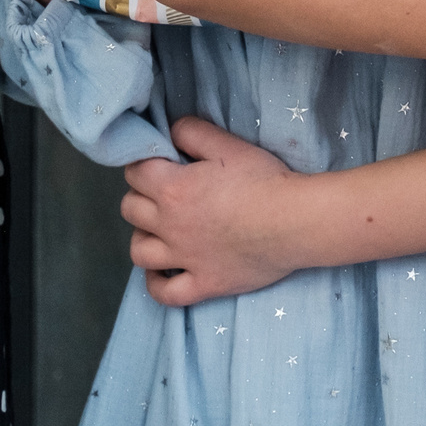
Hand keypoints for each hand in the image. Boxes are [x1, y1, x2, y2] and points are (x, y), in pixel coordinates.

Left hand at [123, 118, 306, 304]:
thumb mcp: (228, 145)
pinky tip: (162, 272)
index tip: (158, 164)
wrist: (294, 221)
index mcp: (173, 189)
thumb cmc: (264, 180)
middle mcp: (171, 226)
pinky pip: (165, 293)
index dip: (142, 164)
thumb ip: (192, 133)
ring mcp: (185, 259)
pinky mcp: (204, 283)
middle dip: (140, 197)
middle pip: (130, 210)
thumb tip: (170, 132)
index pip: (134, 173)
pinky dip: (156, 284)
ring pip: (139, 252)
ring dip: (143, 237)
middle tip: (162, 193)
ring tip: (159, 230)